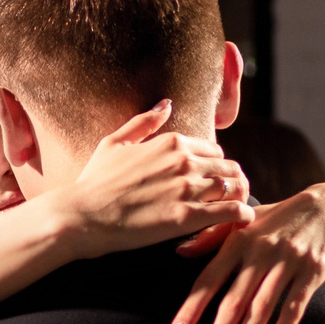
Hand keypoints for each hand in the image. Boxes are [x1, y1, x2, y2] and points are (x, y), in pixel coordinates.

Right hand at [54, 101, 250, 255]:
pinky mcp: (187, 217)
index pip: (213, 149)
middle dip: (231, 180)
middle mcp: (184, 161)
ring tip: (238, 208)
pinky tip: (242, 220)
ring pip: (234, 187)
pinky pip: (231, 212)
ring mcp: (187, 189)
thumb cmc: (94, 181)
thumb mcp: (114, 143)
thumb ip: (144, 122)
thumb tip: (167, 104)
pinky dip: (242, 215)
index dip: (214, 165)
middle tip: (230, 195)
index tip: (211, 179)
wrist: (82, 216)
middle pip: (228, 167)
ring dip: (239, 197)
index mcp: (171, 142)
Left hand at [167, 183, 324, 323]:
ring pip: (262, 308)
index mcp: (239, 240)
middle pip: (234, 300)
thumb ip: (213, 236)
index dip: (192, 308)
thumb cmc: (281, 217)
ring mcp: (288, 261)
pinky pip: (295, 306)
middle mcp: (261, 251)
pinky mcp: (313, 270)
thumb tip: (180, 251)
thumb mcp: (245, 220)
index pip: (209, 279)